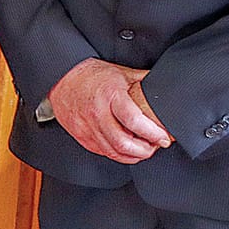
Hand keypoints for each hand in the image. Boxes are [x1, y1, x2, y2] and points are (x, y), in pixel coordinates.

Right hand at [48, 57, 171, 162]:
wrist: (62, 78)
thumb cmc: (92, 75)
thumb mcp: (122, 73)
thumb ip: (143, 81)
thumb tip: (166, 86)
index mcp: (110, 95)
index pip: (134, 121)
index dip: (152, 133)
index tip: (163, 137)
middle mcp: (97, 113)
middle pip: (124, 143)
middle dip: (145, 150)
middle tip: (155, 146)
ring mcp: (87, 126)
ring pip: (113, 152)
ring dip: (133, 155)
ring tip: (143, 149)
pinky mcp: (81, 135)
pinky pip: (102, 152)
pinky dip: (118, 154)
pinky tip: (126, 149)